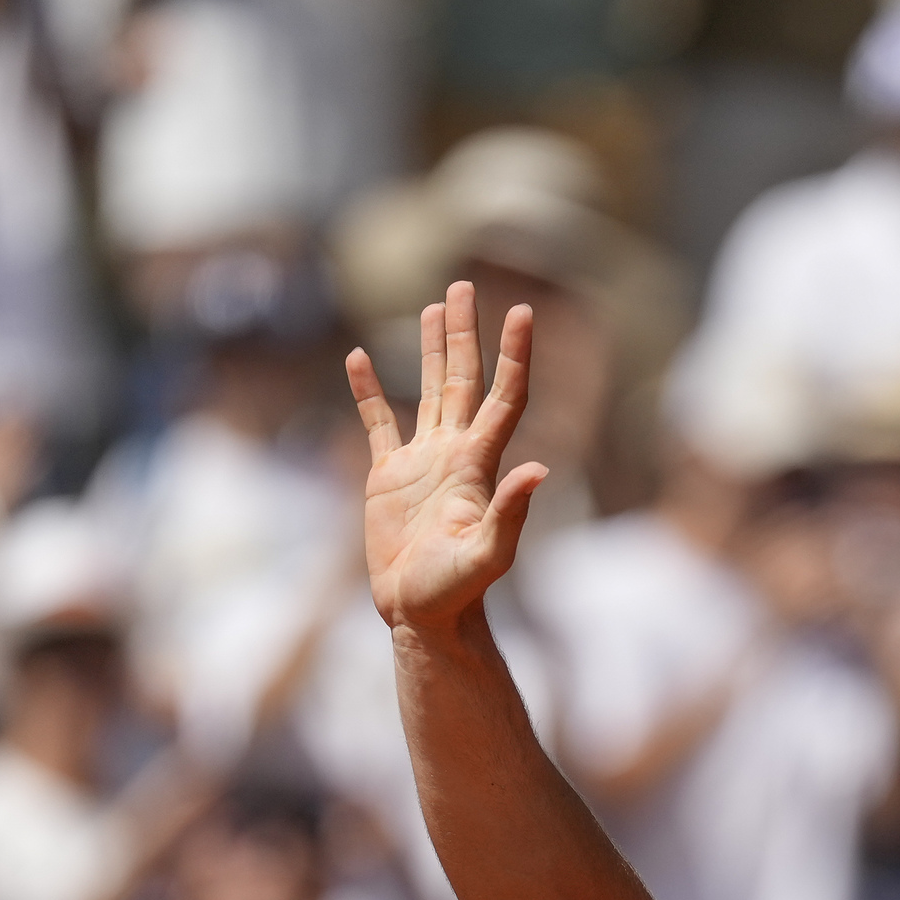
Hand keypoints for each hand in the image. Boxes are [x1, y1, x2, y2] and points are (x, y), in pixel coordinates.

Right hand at [350, 281, 549, 635]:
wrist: (420, 614)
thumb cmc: (456, 591)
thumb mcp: (487, 554)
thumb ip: (510, 513)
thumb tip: (539, 470)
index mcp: (479, 463)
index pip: (504, 397)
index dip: (514, 355)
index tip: (523, 311)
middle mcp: (455, 452)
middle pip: (465, 379)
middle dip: (465, 332)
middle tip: (464, 284)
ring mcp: (422, 462)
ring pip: (429, 390)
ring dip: (432, 348)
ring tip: (434, 305)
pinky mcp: (388, 477)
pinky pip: (378, 423)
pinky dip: (369, 391)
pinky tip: (360, 358)